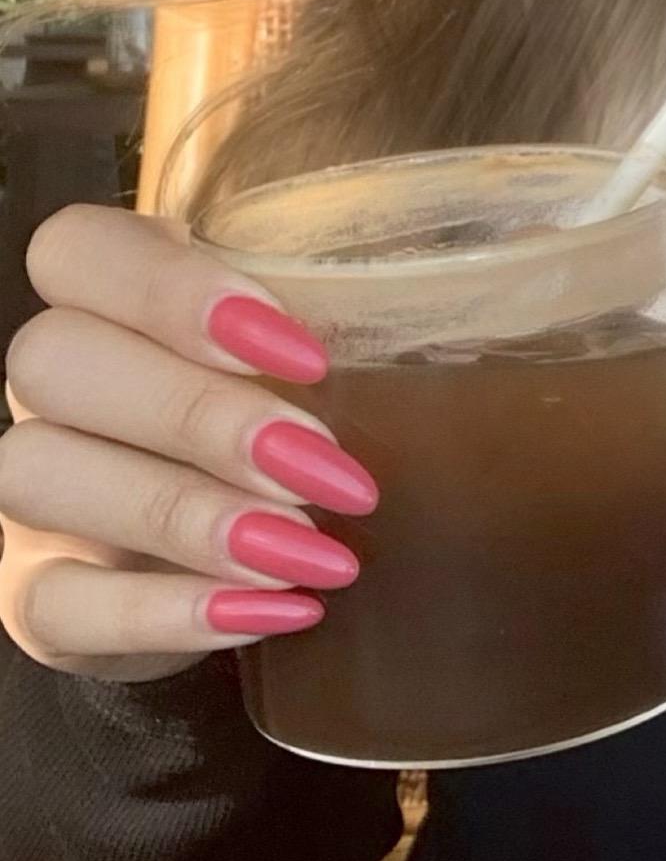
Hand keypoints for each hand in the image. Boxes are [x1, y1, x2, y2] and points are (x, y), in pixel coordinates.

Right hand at [0, 204, 376, 685]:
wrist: (242, 553)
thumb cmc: (287, 412)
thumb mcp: (303, 354)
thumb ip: (326, 315)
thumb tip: (430, 319)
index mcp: (108, 295)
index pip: (74, 247)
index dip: (171, 291)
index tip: (302, 352)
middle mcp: (50, 384)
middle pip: (53, 358)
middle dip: (198, 414)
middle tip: (322, 466)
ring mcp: (27, 492)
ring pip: (41, 474)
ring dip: (186, 515)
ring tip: (307, 549)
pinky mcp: (33, 594)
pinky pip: (60, 603)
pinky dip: (166, 613)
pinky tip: (268, 610)